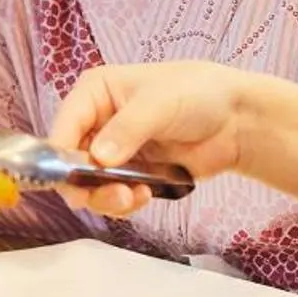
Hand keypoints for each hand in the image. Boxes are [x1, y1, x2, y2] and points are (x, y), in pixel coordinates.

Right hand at [47, 61, 254, 216]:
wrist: (237, 121)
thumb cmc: (197, 93)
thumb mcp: (159, 103)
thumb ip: (127, 129)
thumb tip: (99, 158)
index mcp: (95, 93)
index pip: (63, 126)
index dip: (60, 155)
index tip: (70, 180)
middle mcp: (98, 123)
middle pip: (70, 163)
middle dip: (86, 184)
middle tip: (114, 195)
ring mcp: (114, 152)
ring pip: (89, 186)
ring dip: (107, 198)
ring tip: (134, 197)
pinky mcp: (132, 174)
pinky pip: (113, 197)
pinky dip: (124, 203)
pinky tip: (144, 196)